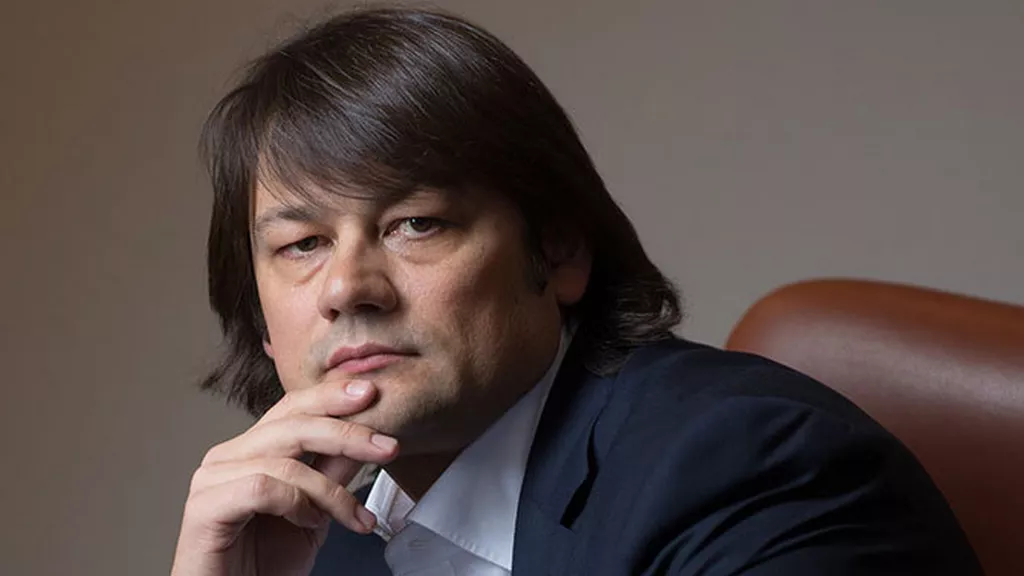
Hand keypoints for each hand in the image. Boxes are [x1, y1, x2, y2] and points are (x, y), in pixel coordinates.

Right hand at [170, 379, 398, 575]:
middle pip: (292, 423)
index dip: (331, 396)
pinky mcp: (204, 508)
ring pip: (284, 460)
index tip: (371, 394)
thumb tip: (366, 438)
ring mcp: (212, 479)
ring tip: (351, 517)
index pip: (293, 407)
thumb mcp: (315, 512)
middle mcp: (227, 457)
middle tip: (387, 448)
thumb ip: (333, 473)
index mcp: (251, 450)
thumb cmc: (263, 564)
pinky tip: (309, 522)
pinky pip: (261, 488)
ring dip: (329, 490)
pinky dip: (296, 503)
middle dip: (347, 433)